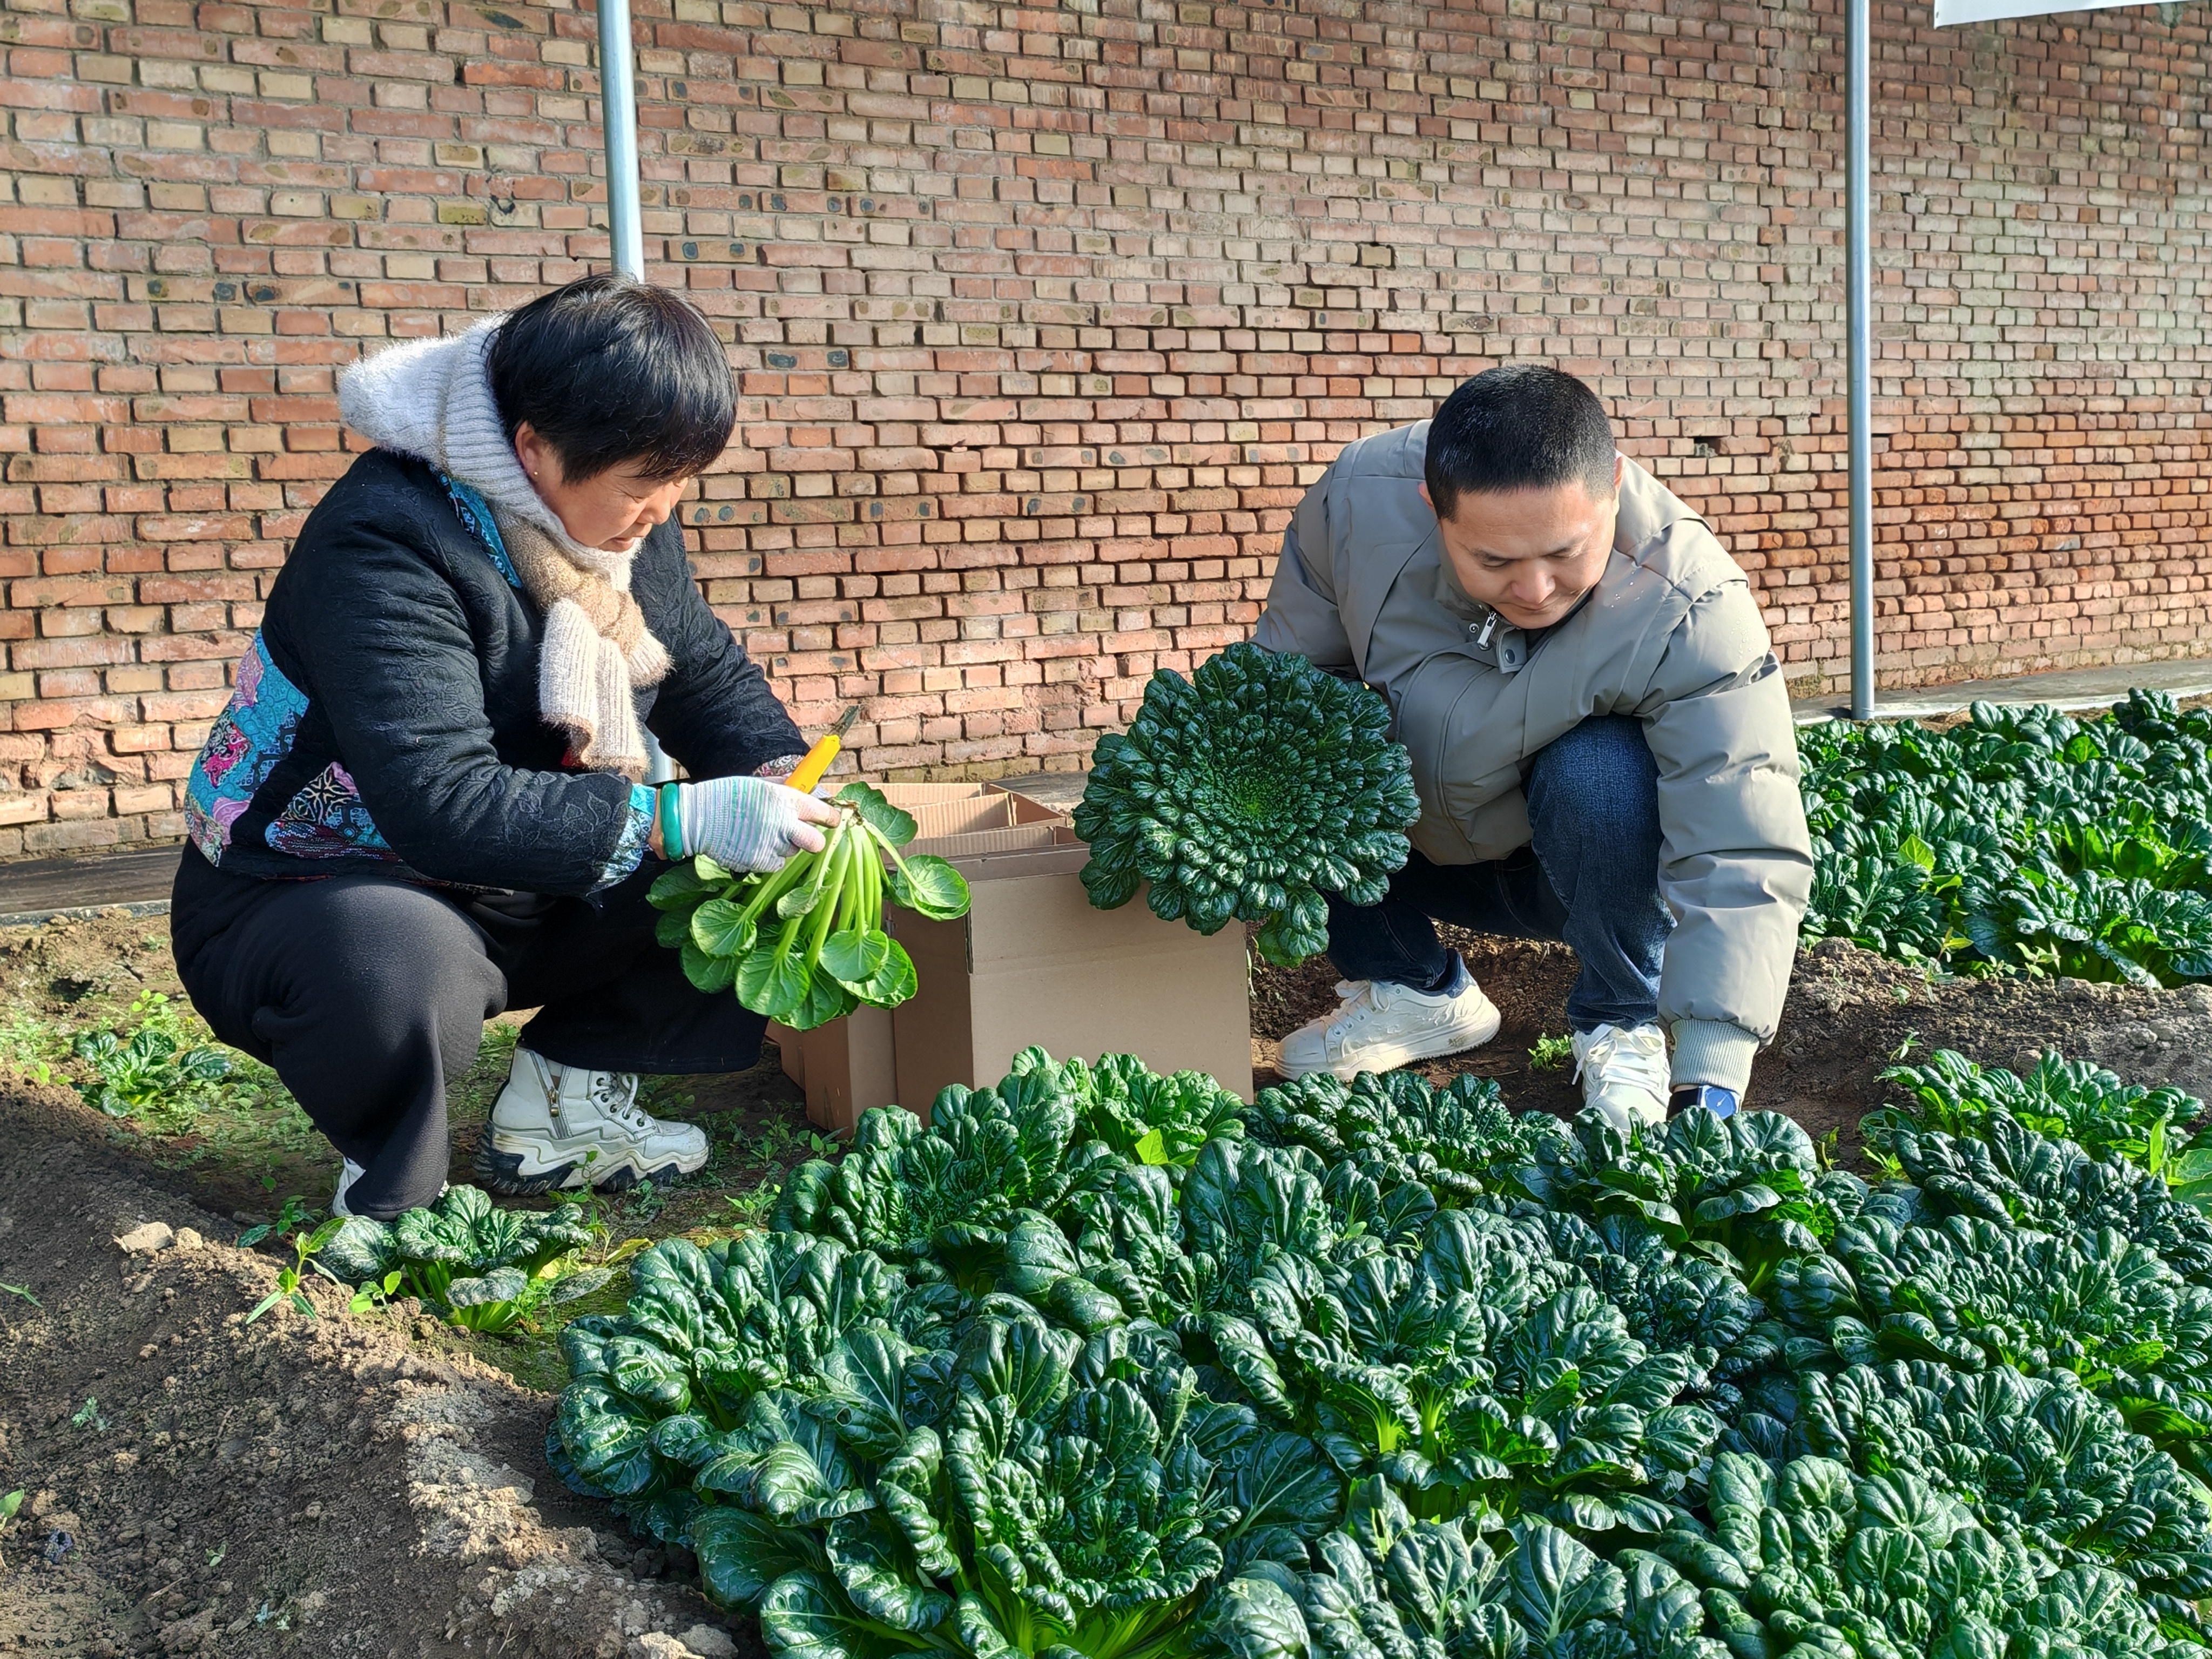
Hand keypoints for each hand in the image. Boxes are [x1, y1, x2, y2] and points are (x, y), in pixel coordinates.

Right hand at [668, 776, 837, 871]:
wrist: (697, 817)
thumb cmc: (727, 796)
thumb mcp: (760, 785)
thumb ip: (786, 790)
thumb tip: (811, 794)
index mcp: (785, 799)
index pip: (823, 812)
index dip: (829, 818)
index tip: (830, 820)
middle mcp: (783, 823)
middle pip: (816, 842)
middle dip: (812, 840)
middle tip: (802, 835)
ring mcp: (772, 845)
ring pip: (792, 852)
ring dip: (782, 846)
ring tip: (760, 833)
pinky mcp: (760, 861)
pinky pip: (775, 864)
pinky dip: (767, 857)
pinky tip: (752, 844)